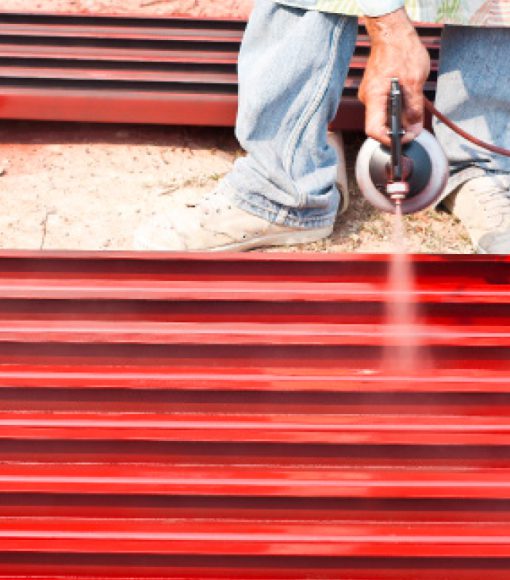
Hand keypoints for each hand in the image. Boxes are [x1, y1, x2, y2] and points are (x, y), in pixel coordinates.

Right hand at [359, 8, 429, 145]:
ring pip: (383, 114)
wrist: (392, 32)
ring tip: (412, 104)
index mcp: (374, 97)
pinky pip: (384, 104)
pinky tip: (407, 96)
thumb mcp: (414, 83)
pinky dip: (396, 106)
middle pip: (380, 124)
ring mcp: (370, 93)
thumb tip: (414, 130)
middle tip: (415, 124)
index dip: (388, 139)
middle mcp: (368, 98)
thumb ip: (414, 110)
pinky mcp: (375, 89)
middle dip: (397, 128)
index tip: (404, 139)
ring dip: (398, 115)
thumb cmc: (401, 51)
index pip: (374, 130)